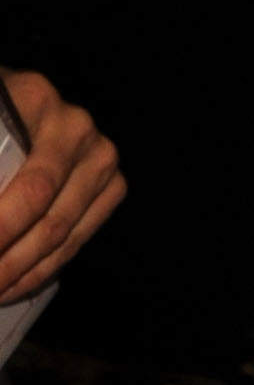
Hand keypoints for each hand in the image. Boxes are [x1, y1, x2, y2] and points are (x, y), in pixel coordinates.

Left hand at [0, 72, 124, 307]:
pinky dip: (41, 269)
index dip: (5, 228)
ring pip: (63, 237)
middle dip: (10, 260)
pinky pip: (75, 241)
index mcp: (40, 101)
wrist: (15, 103)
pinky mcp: (111, 185)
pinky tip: (14, 283)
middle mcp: (79, 130)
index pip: (31, 189)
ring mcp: (101, 159)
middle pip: (50, 219)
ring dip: (23, 272)